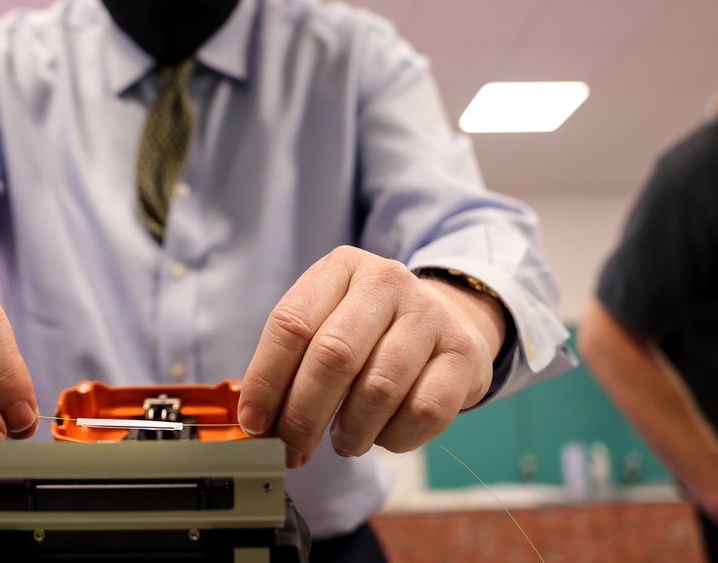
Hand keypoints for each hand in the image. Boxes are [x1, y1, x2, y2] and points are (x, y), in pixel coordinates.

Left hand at [237, 246, 505, 467]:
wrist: (447, 317)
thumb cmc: (371, 330)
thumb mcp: (328, 321)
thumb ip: (291, 361)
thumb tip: (255, 422)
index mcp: (342, 268)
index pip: (291, 324)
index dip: (266, 380)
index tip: (253, 423)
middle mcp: (387, 281)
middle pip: (333, 356)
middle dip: (303, 416)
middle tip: (292, 450)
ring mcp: (430, 315)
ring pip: (378, 389)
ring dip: (351, 431)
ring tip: (343, 441)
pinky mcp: (464, 353)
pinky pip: (424, 412)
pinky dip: (394, 438)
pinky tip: (383, 434)